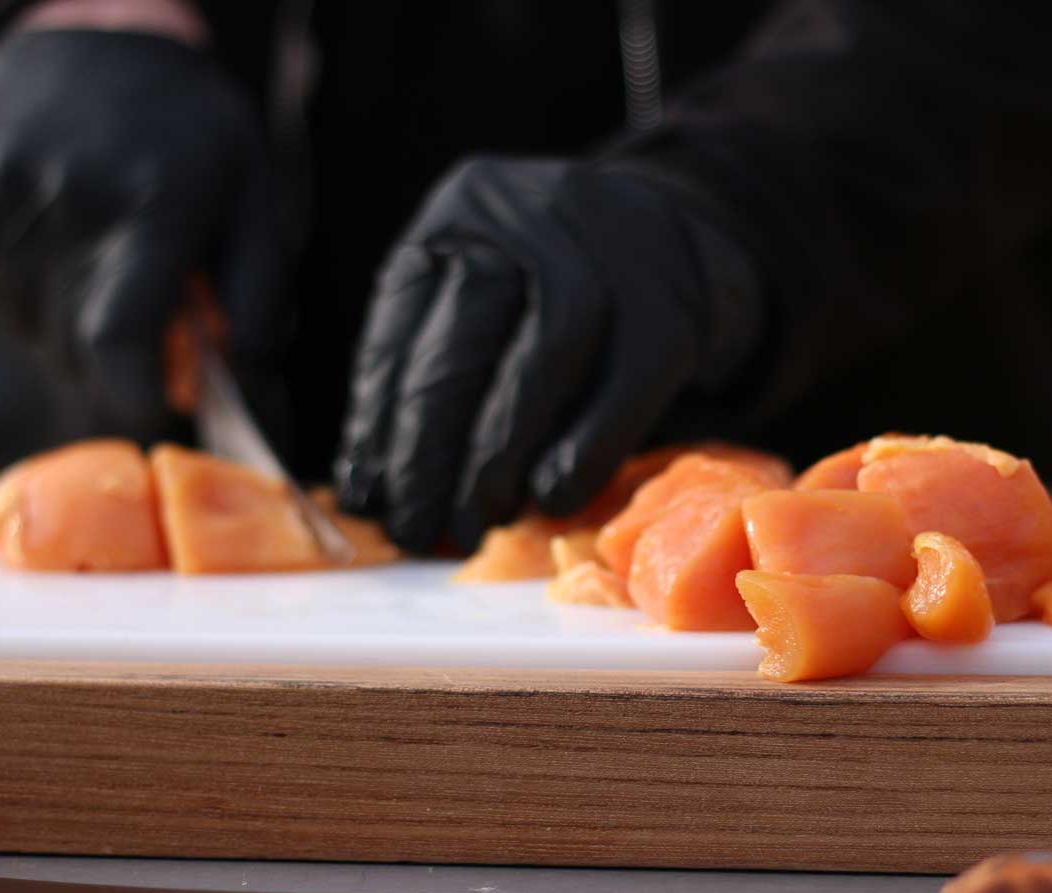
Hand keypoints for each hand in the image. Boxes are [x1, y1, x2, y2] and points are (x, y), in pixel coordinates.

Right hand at [0, 29, 288, 433]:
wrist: (96, 34)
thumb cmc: (192, 133)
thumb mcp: (253, 202)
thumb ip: (255, 303)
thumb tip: (245, 394)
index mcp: (150, 204)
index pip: (118, 339)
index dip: (135, 394)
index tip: (155, 404)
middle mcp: (62, 198)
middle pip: (72, 346)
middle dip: (112, 361)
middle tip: (144, 325)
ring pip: (22, 324)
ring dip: (63, 326)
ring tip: (98, 269)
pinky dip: (16, 291)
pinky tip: (52, 246)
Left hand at [335, 157, 763, 552]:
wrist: (684, 240)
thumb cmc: (558, 289)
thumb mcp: (485, 288)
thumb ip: (431, 363)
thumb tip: (371, 486)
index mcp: (466, 208)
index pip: (402, 319)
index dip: (377, 418)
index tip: (367, 497)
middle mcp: (535, 214)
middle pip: (466, 340)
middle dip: (429, 450)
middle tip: (415, 525)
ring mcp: (613, 257)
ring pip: (542, 362)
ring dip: (499, 458)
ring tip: (476, 522)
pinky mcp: (673, 313)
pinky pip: (623, 393)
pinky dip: (582, 455)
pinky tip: (551, 499)